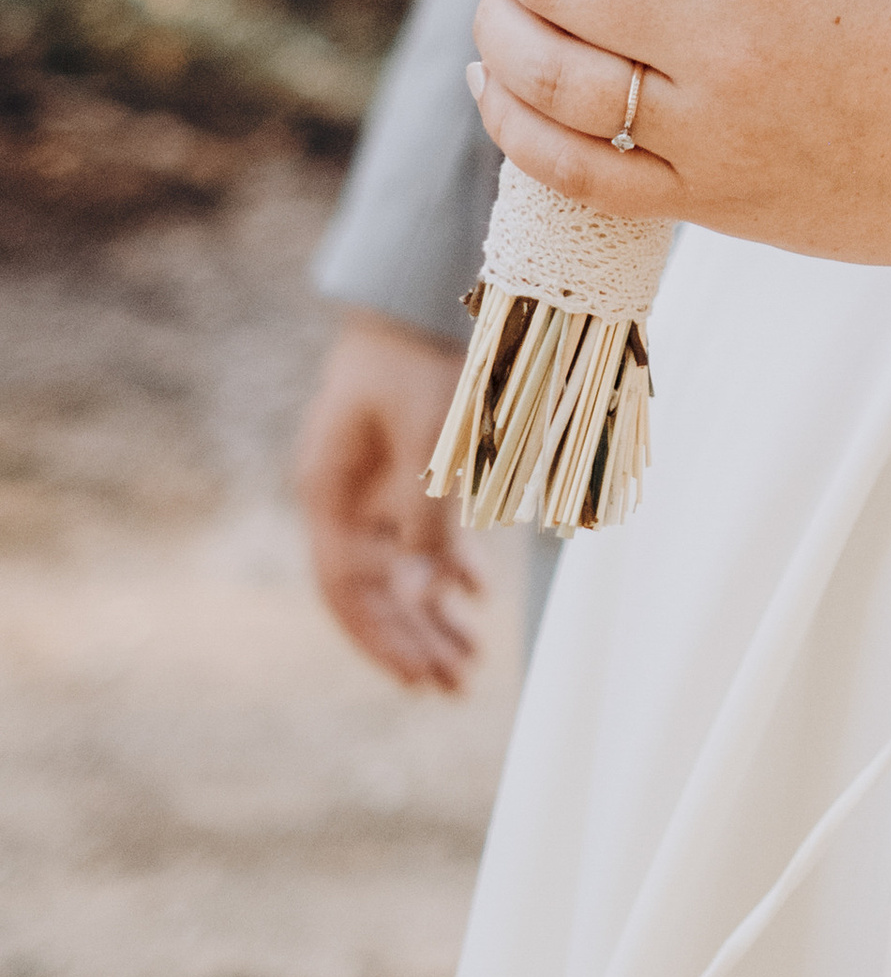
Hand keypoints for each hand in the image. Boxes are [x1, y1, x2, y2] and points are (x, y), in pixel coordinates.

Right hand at [294, 309, 486, 690]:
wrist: (420, 291)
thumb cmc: (419, 360)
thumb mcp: (428, 436)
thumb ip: (426, 515)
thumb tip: (427, 593)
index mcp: (329, 492)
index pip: (348, 590)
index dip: (382, 638)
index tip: (420, 678)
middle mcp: (343, 497)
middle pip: (374, 589)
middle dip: (413, 638)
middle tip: (457, 685)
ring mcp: (371, 484)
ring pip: (399, 567)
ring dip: (432, 611)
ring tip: (470, 657)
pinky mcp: (402, 469)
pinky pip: (419, 534)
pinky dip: (446, 563)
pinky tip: (475, 592)